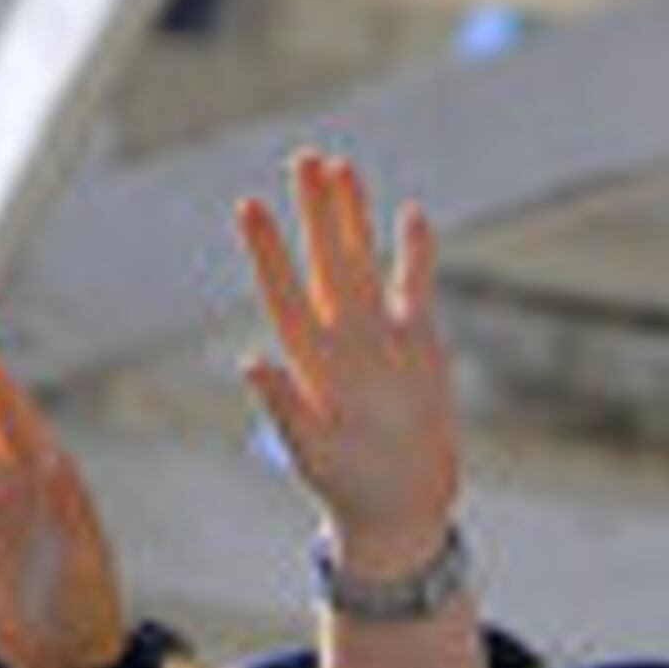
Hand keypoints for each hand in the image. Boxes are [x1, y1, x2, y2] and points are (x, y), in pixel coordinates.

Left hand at [236, 146, 457, 575]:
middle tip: (304, 159)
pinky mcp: (419, 345)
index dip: (268, 252)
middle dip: (315, 213)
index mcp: (310, 363)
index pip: (284, 294)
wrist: (400, 509)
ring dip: (353, 218)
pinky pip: (414, 289)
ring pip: (363, 263)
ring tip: (341, 167)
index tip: (249, 207)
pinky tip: (410, 216)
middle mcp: (341, 340)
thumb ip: (284, 408)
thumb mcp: (312, 454)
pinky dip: (415, 255)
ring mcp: (380, 338)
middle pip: (325, 263)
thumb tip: (250, 361)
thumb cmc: (349, 489)